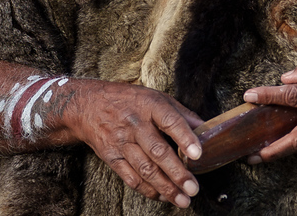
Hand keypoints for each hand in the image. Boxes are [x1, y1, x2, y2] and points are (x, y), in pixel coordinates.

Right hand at [64, 79, 204, 208]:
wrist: (88, 106)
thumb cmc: (128, 100)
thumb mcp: (155, 97)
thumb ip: (181, 114)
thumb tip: (208, 129)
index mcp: (149, 104)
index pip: (169, 120)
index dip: (185, 137)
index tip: (198, 154)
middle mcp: (134, 123)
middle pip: (157, 151)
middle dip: (176, 172)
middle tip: (193, 188)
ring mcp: (121, 141)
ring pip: (144, 169)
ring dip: (165, 187)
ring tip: (182, 200)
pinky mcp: (111, 157)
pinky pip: (130, 178)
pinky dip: (148, 190)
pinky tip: (162, 196)